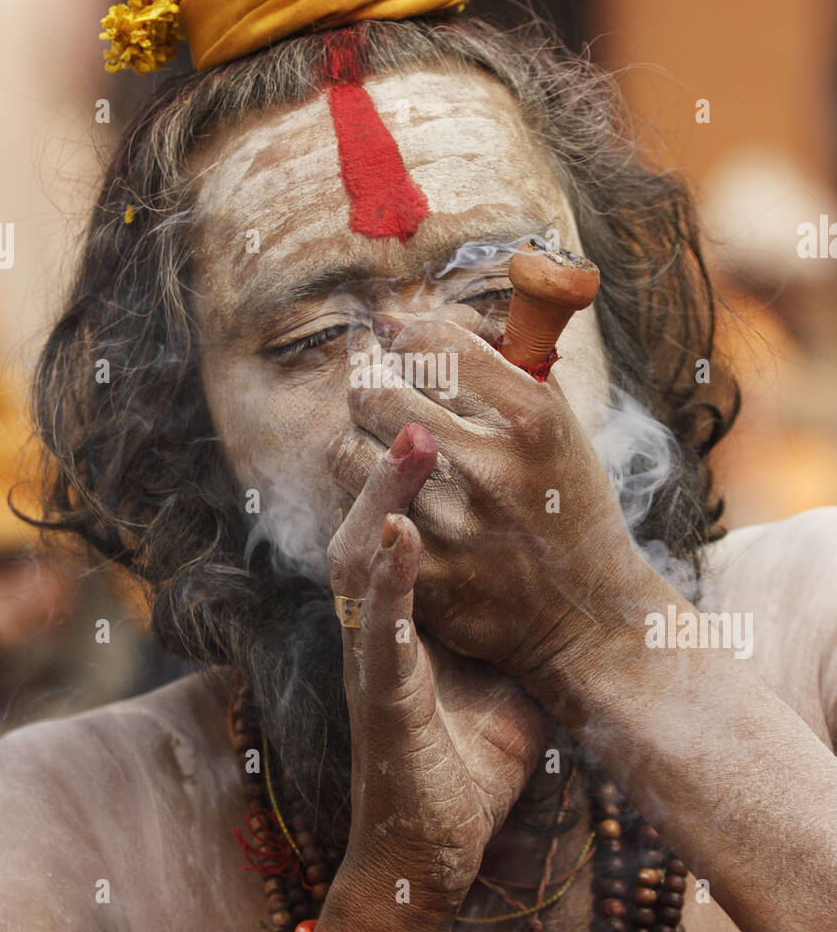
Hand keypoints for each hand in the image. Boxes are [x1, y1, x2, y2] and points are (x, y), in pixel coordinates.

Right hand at [326, 426, 548, 931]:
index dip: (395, 458)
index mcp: (398, 611)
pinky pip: (379, 628)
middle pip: (357, 518)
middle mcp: (374, 622)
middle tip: (402, 381)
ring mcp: (372, 656)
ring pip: (354, 557)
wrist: (427, 852)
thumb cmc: (465, 759)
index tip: (426, 394)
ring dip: (378, 493)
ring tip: (407, 430)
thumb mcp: (494, 665)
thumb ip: (509, 610)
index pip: (384, 517)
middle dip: (375, 450)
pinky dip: (386, 578)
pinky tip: (397, 531)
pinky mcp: (382, 696)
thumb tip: (562, 559)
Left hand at [328, 307, 651, 687]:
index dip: (404, 332)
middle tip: (376, 386)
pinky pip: (354, 512)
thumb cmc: (568, 502)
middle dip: (368, 381)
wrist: (584, 614)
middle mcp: (488, 467)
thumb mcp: (558, 422)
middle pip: (375, 391)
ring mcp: (451, 526)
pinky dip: (361, 496)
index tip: (398, 337)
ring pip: (347, 451)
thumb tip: (416, 317)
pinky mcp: (423, 574)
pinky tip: (382, 492)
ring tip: (375, 441)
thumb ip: (502, 362)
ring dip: (354, 439)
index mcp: (528, 418)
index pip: (430, 342)